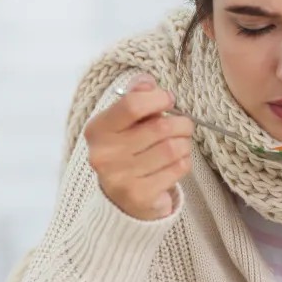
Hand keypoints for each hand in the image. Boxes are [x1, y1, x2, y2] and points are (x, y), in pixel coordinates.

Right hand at [84, 74, 194, 220]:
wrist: (120, 200)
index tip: (168, 100)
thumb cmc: (127, 152)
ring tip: (179, 146)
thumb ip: (135, 97)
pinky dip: (184, 163)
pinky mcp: (139, 196)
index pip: (132, 105)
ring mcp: (120, 178)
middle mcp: (104, 155)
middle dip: (181, 123)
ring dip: (184, 144)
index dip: (158, 98)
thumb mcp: (124, 122)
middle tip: (183, 126)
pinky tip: (175, 164)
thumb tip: (148, 82)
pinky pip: (177, 169)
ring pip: (173, 149)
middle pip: (160, 128)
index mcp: (98, 130)